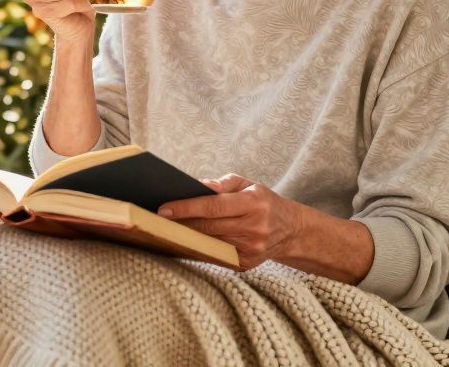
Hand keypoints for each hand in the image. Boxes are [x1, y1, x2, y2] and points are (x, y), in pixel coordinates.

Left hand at [159, 174, 300, 270]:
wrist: (291, 230)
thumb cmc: (263, 202)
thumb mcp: (249, 184)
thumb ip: (223, 184)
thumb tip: (200, 186)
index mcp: (253, 203)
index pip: (213, 206)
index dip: (186, 208)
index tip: (163, 209)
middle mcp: (254, 227)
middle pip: (208, 227)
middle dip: (181, 223)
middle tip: (157, 219)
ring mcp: (251, 249)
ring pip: (209, 242)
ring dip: (188, 236)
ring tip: (167, 228)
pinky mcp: (247, 264)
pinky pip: (216, 255)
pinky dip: (201, 247)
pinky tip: (187, 241)